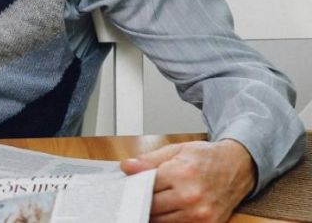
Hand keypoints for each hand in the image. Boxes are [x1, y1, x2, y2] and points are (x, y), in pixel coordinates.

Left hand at [120, 139, 255, 222]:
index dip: (134, 187)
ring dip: (155, 213)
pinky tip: (168, 210)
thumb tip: (127, 167)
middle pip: (151, 206)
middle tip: (139, 195)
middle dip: (142, 200)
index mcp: (181, 174)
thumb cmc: (207, 157)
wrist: (239, 167)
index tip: (128, 187)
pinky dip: (169, 220)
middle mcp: (191, 197)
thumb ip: (149, 160)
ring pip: (161, 221)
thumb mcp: (176, 149)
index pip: (145, 187)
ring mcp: (200, 215)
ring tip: (155, 201)